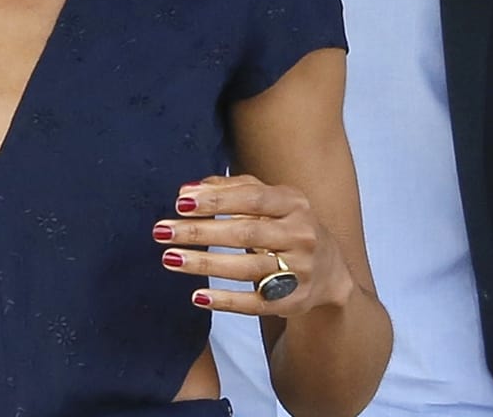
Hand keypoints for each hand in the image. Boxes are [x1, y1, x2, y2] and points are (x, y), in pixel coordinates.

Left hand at [152, 174, 355, 315]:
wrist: (330, 272)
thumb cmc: (286, 225)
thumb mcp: (270, 200)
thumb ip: (231, 189)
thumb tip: (187, 190)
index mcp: (293, 202)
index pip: (252, 197)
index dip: (216, 200)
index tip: (180, 202)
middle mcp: (301, 234)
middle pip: (245, 233)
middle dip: (200, 232)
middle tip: (162, 231)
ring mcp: (299, 270)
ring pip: (247, 268)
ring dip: (205, 265)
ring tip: (170, 258)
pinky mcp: (293, 301)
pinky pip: (255, 303)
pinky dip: (225, 300)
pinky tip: (197, 296)